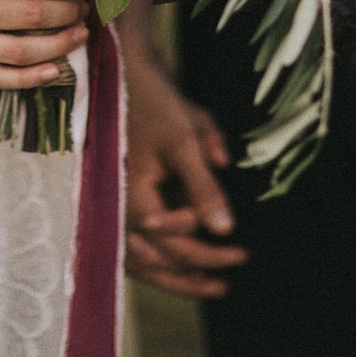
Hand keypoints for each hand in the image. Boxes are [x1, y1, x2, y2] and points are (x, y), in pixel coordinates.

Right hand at [124, 55, 246, 297]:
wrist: (127, 73)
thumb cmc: (157, 103)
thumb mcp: (186, 142)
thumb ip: (204, 187)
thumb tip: (226, 229)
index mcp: (132, 197)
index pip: (173, 243)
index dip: (207, 252)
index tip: (240, 250)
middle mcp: (117, 207)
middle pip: (153, 260)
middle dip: (192, 274)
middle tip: (227, 283)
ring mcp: (114, 203)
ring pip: (140, 256)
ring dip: (172, 274)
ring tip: (206, 284)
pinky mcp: (119, 195)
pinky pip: (135, 241)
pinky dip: (158, 256)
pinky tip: (182, 262)